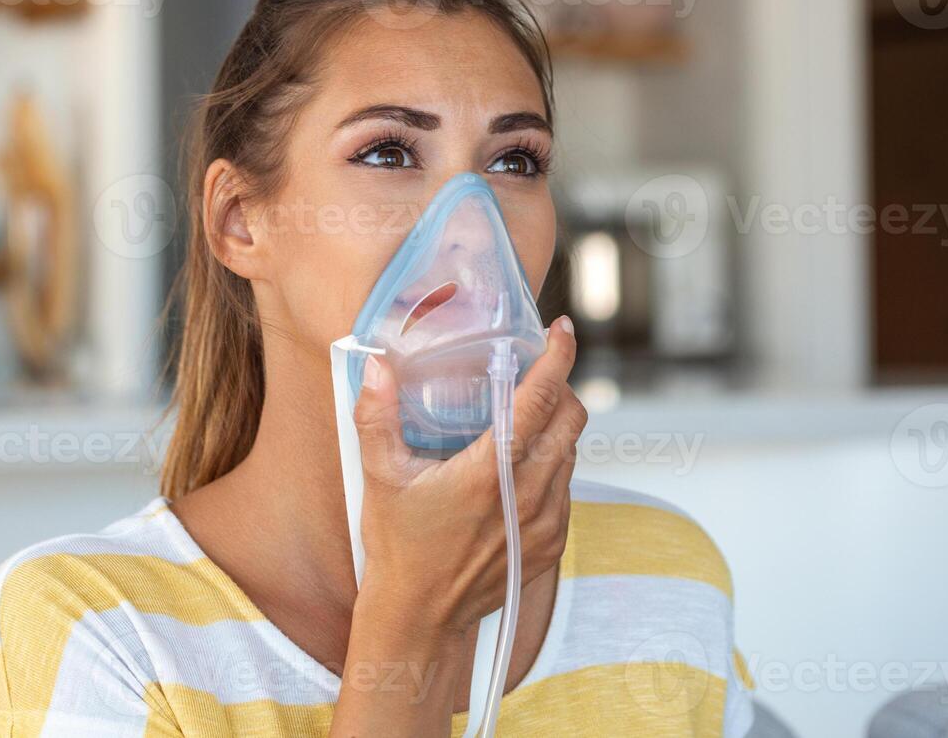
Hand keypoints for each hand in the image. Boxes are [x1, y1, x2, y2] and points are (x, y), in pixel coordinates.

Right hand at [350, 316, 585, 635]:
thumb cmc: (398, 547)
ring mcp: (545, 522)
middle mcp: (527, 496)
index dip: (557, 359)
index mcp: (490, 473)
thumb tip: (377, 367)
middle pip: (570, 420)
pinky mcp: (551, 544)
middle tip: (537, 371)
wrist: (419, 618)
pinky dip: (553, 465)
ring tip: (526, 415)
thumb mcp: (380, 477)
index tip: (561, 331)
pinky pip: (566, 488)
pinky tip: (523, 464)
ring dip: (556, 427)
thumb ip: (376, 416)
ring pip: (571, 452)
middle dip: (561, 387)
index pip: (539, 400)